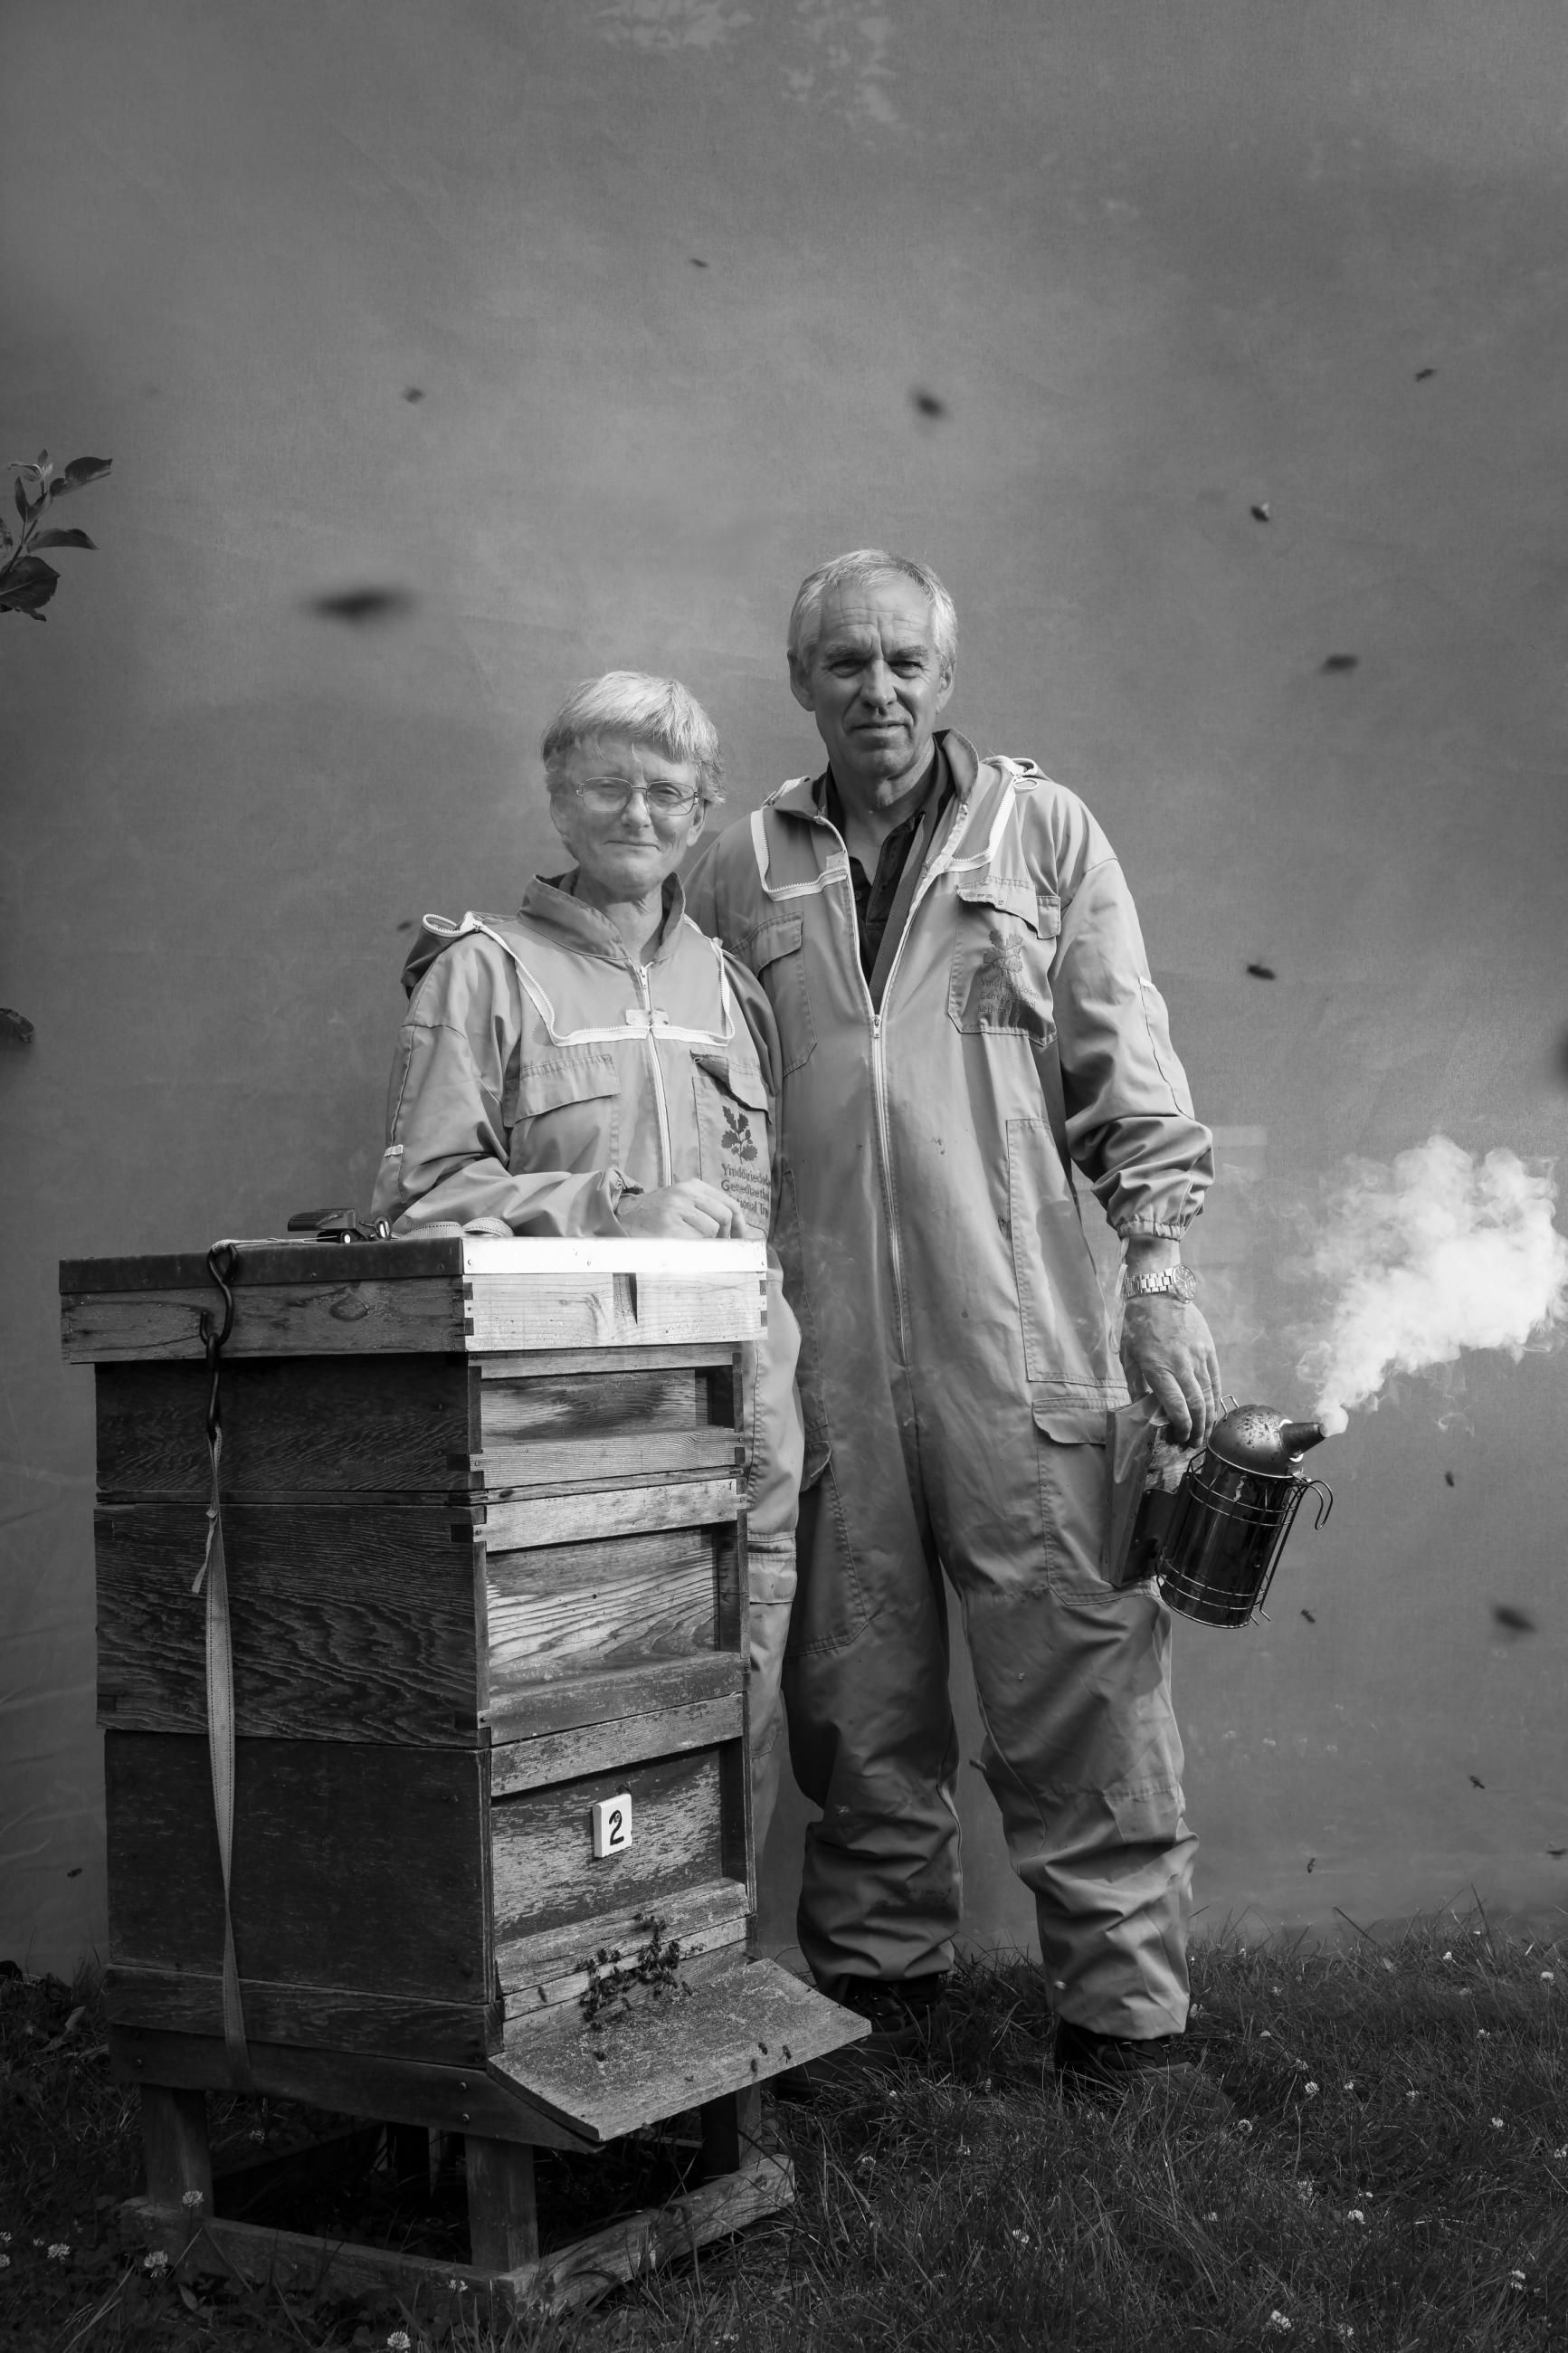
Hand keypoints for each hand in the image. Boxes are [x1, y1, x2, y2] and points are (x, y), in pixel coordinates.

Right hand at [617, 1179, 747, 1239]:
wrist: (624, 1218)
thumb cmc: (656, 1215)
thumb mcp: (682, 1202)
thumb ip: (706, 1209)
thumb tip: (735, 1231)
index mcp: (693, 1187)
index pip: (730, 1203)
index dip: (740, 1224)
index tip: (740, 1238)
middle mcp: (686, 1194)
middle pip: (724, 1217)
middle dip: (725, 1236)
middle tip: (717, 1246)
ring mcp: (677, 1209)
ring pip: (710, 1230)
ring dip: (707, 1243)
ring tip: (693, 1246)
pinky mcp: (669, 1226)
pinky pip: (695, 1241)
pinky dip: (694, 1249)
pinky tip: (683, 1248)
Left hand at [1120, 1296, 1221, 1449]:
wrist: (1160, 1292)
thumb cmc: (1139, 1325)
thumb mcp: (1129, 1356)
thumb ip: (1137, 1386)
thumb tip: (1142, 1410)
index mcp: (1159, 1368)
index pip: (1176, 1406)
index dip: (1180, 1427)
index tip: (1179, 1438)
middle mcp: (1181, 1366)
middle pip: (1197, 1405)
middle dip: (1197, 1429)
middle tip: (1194, 1443)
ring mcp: (1198, 1357)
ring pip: (1209, 1395)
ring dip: (1208, 1418)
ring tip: (1205, 1433)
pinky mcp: (1209, 1349)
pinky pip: (1216, 1379)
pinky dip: (1216, 1397)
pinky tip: (1212, 1409)